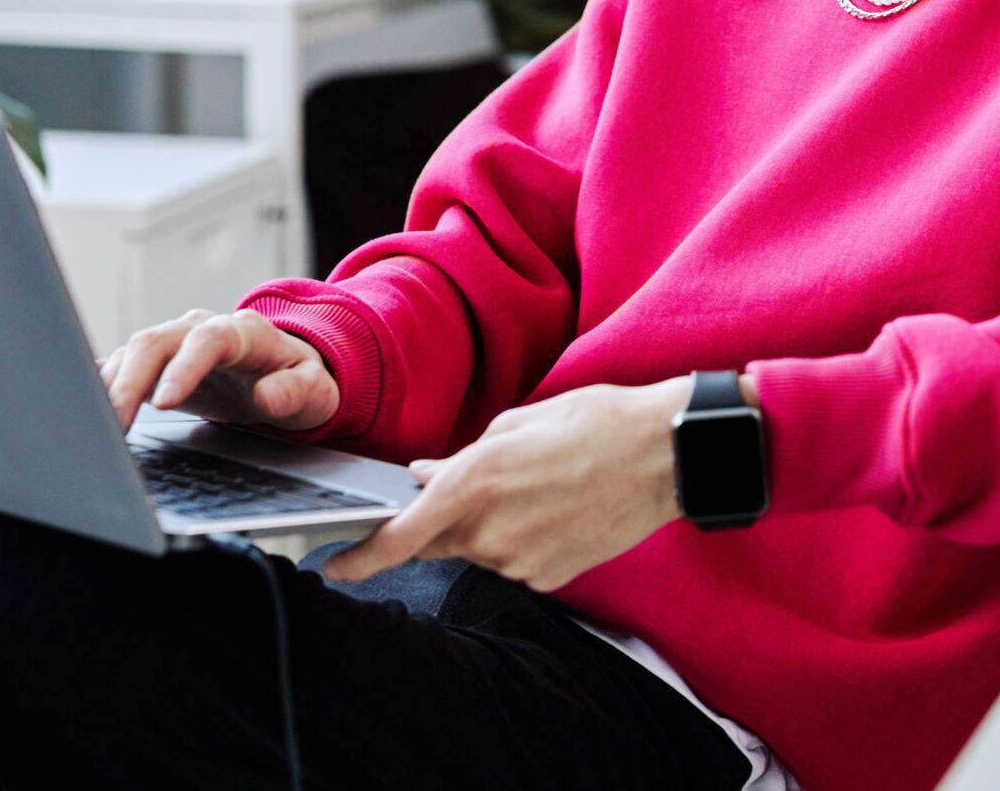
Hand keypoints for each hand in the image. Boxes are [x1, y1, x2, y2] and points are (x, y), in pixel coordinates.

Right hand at [98, 308, 339, 433]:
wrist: (285, 372)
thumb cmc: (300, 379)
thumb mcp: (315, 390)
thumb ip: (295, 391)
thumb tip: (267, 396)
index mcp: (243, 332)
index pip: (208, 339)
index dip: (183, 367)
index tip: (165, 402)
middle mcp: (201, 329)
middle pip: (155, 341)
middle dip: (130, 380)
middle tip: (116, 422)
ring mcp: (174, 343)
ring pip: (131, 352)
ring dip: (109, 386)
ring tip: (97, 425)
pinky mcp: (156, 363)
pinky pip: (122, 365)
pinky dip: (101, 384)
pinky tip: (85, 406)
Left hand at [324, 379, 690, 590]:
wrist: (666, 456)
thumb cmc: (598, 423)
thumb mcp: (520, 423)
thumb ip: (464, 456)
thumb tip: (426, 477)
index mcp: (473, 482)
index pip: (397, 537)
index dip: (357, 558)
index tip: (333, 565)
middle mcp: (489, 530)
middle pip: (436, 541)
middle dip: (439, 521)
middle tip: (486, 487)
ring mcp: (520, 560)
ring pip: (480, 549)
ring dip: (489, 524)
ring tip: (541, 484)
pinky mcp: (549, 576)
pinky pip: (515, 561)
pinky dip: (522, 538)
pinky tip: (557, 507)